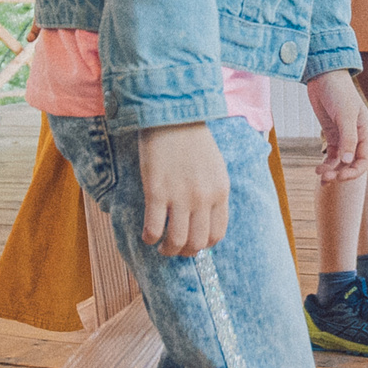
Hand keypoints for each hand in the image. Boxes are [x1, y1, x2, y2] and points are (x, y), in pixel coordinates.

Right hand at [138, 123, 227, 255]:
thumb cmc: (192, 140)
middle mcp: (203, 198)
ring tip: (161, 246)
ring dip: (167, 250)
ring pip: (176, 241)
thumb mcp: (215, 167)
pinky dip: (149, 237)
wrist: (171, 115)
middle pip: (197, 242)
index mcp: (220, 192)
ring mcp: (180, 196)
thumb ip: (213, 192)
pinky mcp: (157, 191)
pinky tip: (147, 235)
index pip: (217, 234)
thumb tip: (204, 218)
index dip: (204, 245)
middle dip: (185, 252)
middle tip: (175, 249)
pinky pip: (153, 228)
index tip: (194, 243)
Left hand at [306, 69, 367, 181]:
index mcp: (365, 132)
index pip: (365, 160)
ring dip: (332, 170)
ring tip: (320, 175)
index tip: (340, 176)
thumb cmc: (338, 91)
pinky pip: (332, 155)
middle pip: (353, 164)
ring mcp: (344, 136)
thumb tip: (349, 161)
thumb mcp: (345, 114)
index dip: (354, 171)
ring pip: (342, 161)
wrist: (323, 76)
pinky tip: (318, 169)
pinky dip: (327, 163)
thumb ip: (348, 138)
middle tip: (327, 178)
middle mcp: (357, 136)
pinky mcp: (332, 134)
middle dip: (342, 173)